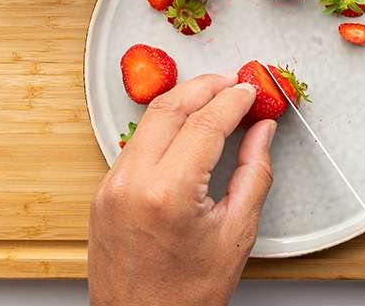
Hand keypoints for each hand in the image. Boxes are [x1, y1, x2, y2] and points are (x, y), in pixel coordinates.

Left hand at [88, 73, 275, 305]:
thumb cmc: (186, 295)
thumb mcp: (236, 234)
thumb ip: (254, 173)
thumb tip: (261, 131)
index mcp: (168, 193)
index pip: (206, 123)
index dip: (234, 99)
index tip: (252, 90)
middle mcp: (131, 182)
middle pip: (170, 107)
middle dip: (206, 85)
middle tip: (234, 81)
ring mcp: (111, 186)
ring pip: (148, 120)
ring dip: (183, 100)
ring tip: (214, 97)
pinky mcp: (102, 192)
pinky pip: (135, 143)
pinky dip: (163, 125)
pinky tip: (185, 126)